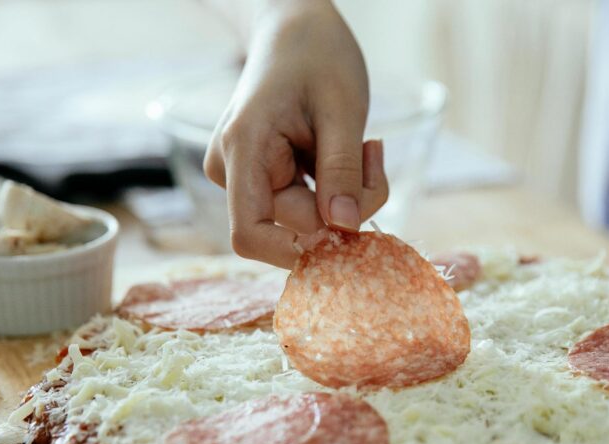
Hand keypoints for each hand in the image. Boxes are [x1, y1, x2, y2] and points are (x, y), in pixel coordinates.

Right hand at [204, 0, 388, 267]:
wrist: (297, 28)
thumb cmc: (317, 55)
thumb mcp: (342, 110)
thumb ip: (342, 171)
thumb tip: (345, 229)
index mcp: (243, 148)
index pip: (249, 234)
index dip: (294, 250)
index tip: (345, 235)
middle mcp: (233, 169)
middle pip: (293, 225)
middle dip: (345, 205)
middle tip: (374, 158)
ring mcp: (248, 176)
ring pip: (307, 219)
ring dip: (348, 195)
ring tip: (364, 146)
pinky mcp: (268, 179)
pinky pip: (310, 205)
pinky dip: (341, 188)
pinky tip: (353, 150)